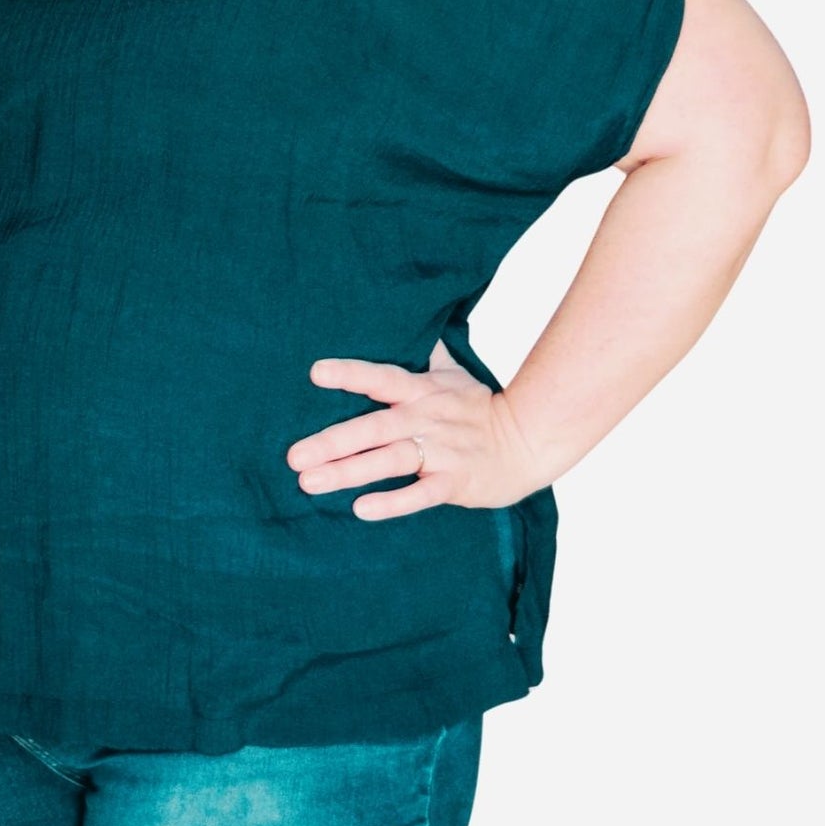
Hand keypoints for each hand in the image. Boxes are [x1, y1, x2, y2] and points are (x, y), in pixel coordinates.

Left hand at [288, 337, 543, 518]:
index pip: (381, 377)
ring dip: (349, 472)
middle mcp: (425, 419)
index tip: (315, 373)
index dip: (350, 374)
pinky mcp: (455, 482)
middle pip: (373, 427)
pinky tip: (361, 510)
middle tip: (293, 456)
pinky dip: (393, 502)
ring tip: (310, 483)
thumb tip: (410, 315)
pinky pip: (421, 494)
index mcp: (422, 391)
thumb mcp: (454, 373)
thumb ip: (426, 352)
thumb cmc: (481, 407)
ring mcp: (441, 452)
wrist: (530, 440)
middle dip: (332, 442)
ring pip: (389, 460)